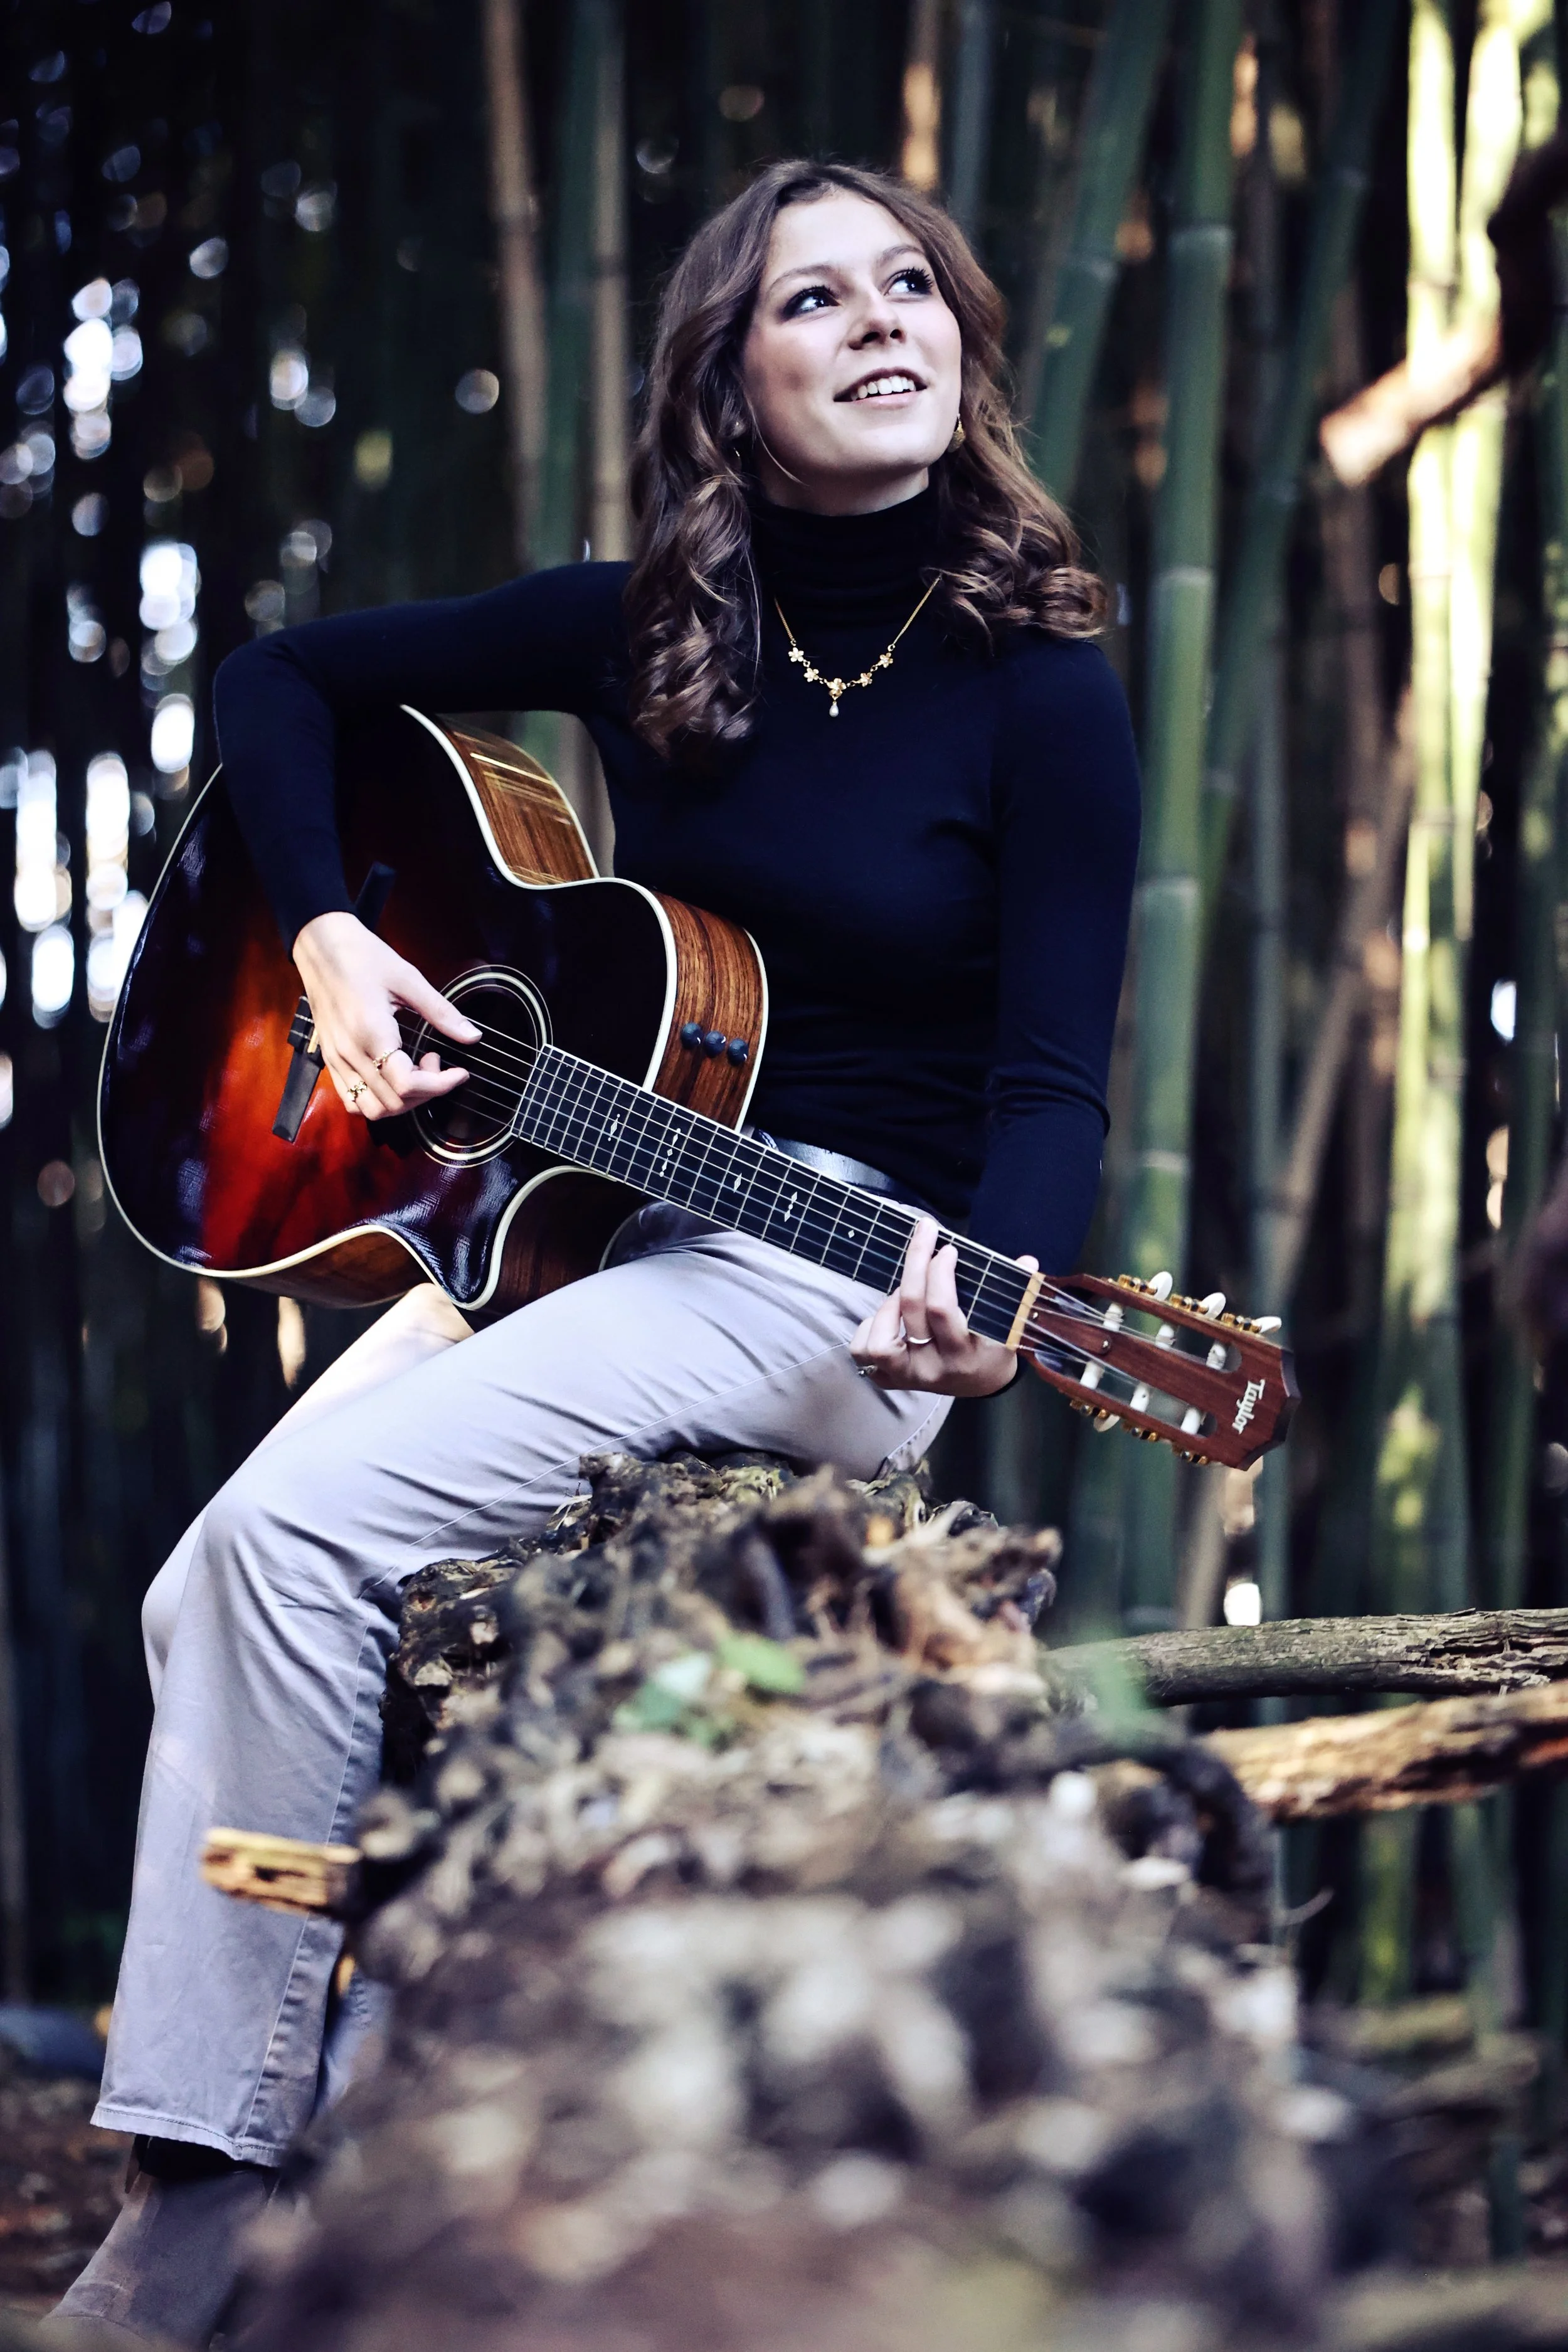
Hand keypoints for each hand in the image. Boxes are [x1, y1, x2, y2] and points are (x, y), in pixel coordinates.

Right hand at [292, 911, 479, 1119]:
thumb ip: (441, 1012)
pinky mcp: (329, 1059)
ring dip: (402, 1101)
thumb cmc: (361, 956)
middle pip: (393, 1102)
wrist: (320, 946)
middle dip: (426, 1091)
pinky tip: (392, 1075)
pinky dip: (377, 1100)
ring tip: (415, 1070)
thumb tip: (473, 1036)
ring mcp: (336, 1059)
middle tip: (436, 1061)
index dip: (440, 1085)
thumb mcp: (408, 978)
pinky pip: (351, 1100)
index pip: (407, 1084)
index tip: (459, 1072)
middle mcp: (349, 1052)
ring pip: (372, 1109)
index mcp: (371, 1031)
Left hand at [850, 1215, 1035, 1397]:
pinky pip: (862, 1351)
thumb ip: (1018, 1291)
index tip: (948, 1249)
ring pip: (880, 1339)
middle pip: (911, 1308)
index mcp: (964, 1355)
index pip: (941, 1309)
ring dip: (889, 1304)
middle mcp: (933, 1369)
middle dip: (917, 1262)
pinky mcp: (888, 1380)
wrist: (981, 1385)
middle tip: (925, 1236)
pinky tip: (888, 1316)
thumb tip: (1029, 1260)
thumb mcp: (1010, 1324)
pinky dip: (869, 1327)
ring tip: (906, 1293)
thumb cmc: (994, 1346)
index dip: (940, 1272)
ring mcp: (907, 1377)